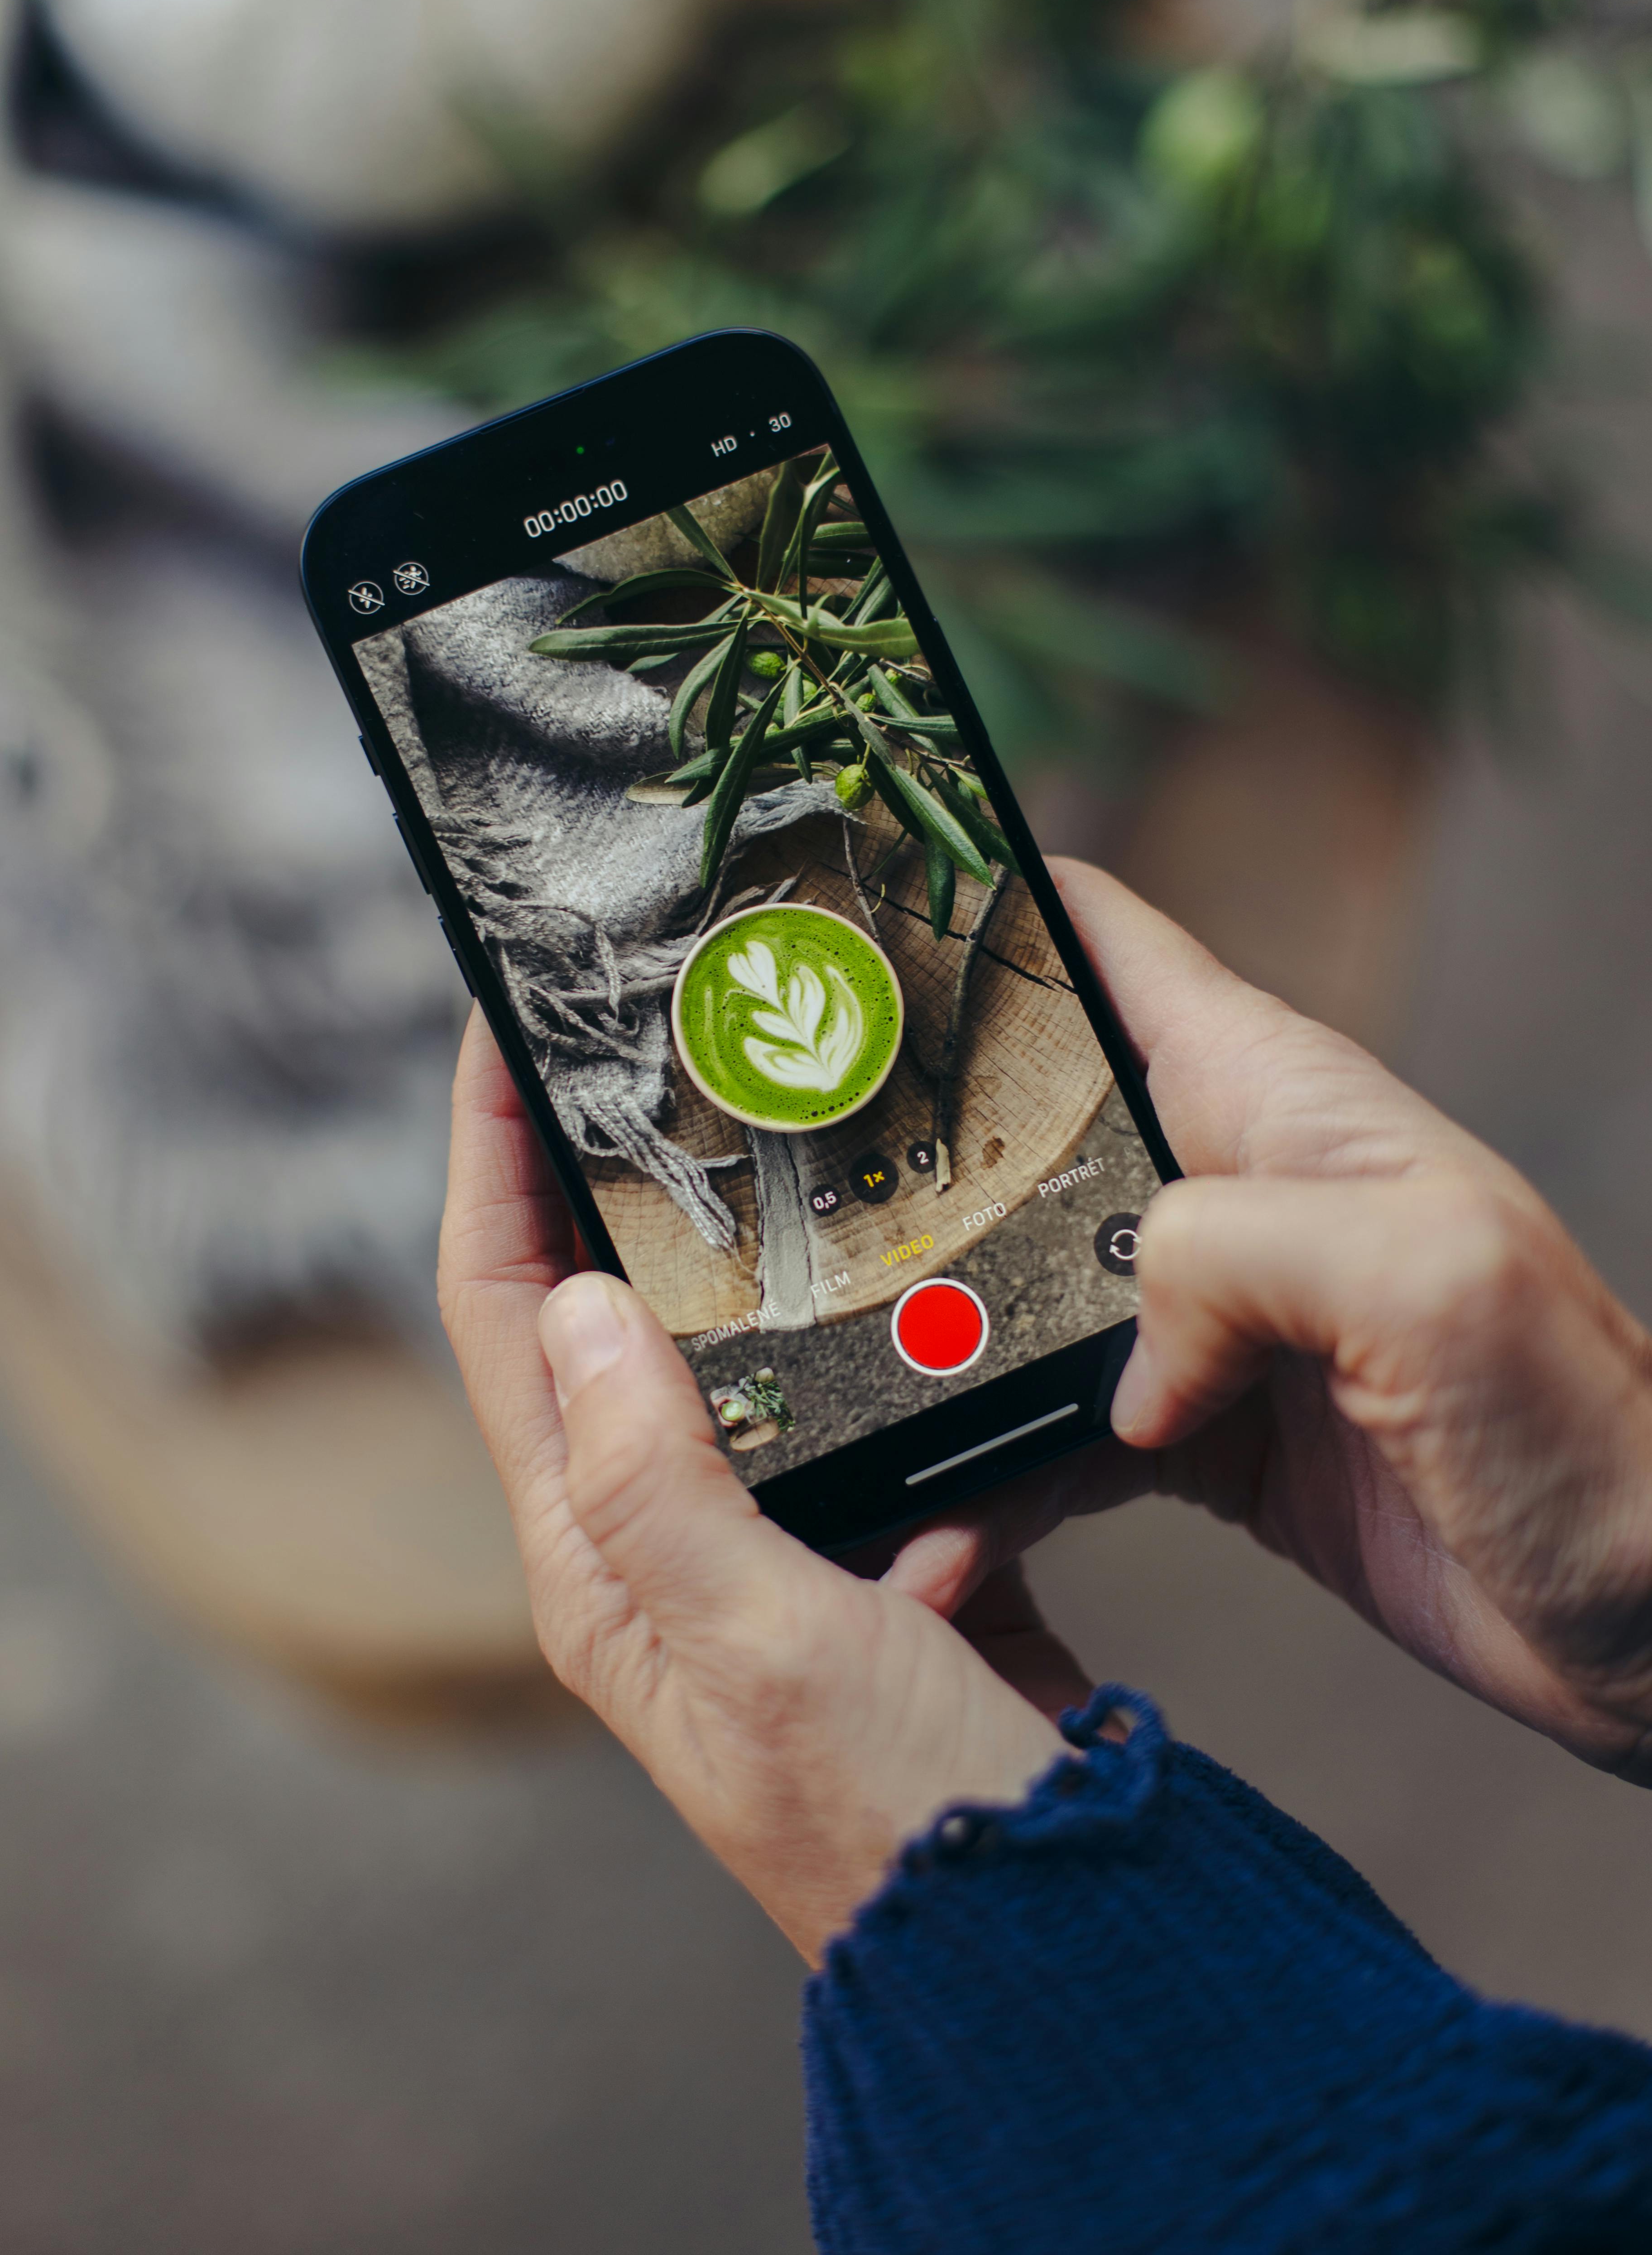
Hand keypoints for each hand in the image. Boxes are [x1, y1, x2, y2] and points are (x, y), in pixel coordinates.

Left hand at [437, 1009, 1090, 1962]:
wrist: (1038, 1927)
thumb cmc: (889, 1815)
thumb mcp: (761, 1638)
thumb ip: (659, 1479)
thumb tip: (581, 1307)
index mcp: (594, 1558)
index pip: (504, 1314)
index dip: (488, 1160)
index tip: (499, 1024)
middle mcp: (656, 1543)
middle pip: (598, 1309)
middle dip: (607, 1168)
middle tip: (650, 1034)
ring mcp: (763, 1542)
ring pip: (733, 1341)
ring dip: (755, 1244)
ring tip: (787, 1120)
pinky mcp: (861, 1547)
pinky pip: (855, 1401)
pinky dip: (884, 1344)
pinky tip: (934, 1315)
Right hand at [894, 861, 1651, 1782]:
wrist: (1646, 1622)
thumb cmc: (1587, 1437)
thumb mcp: (1428, 1284)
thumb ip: (1237, 1254)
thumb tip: (1119, 1359)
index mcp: (1272, 1094)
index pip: (1098, 935)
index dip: (969, 899)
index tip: (835, 912)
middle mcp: (1221, 1181)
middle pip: (1010, 1118)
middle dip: (891, 1146)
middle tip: (773, 1195)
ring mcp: (1202, 1306)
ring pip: (1003, 1283)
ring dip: (920, 1347)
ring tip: (840, 1418)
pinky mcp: (1193, 1421)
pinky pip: (1043, 1420)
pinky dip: (983, 1473)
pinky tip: (939, 1531)